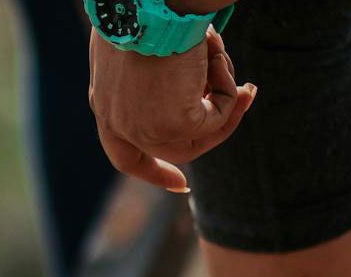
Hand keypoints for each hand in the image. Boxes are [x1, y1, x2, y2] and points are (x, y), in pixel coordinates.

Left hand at [89, 27, 256, 191]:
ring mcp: (144, 129)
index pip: (124, 154)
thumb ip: (148, 76)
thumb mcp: (136, 48)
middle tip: (245, 94)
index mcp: (105, 106)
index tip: (181, 185)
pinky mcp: (173, 124)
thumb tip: (179, 80)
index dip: (152, 170)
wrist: (147, 5)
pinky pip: (217, 118)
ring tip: (229, 60)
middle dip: (216, 128)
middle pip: (173, 148)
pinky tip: (217, 56)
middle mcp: (119, 124)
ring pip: (201, 134)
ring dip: (225, 97)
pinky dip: (226, 87)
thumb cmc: (142, 11)